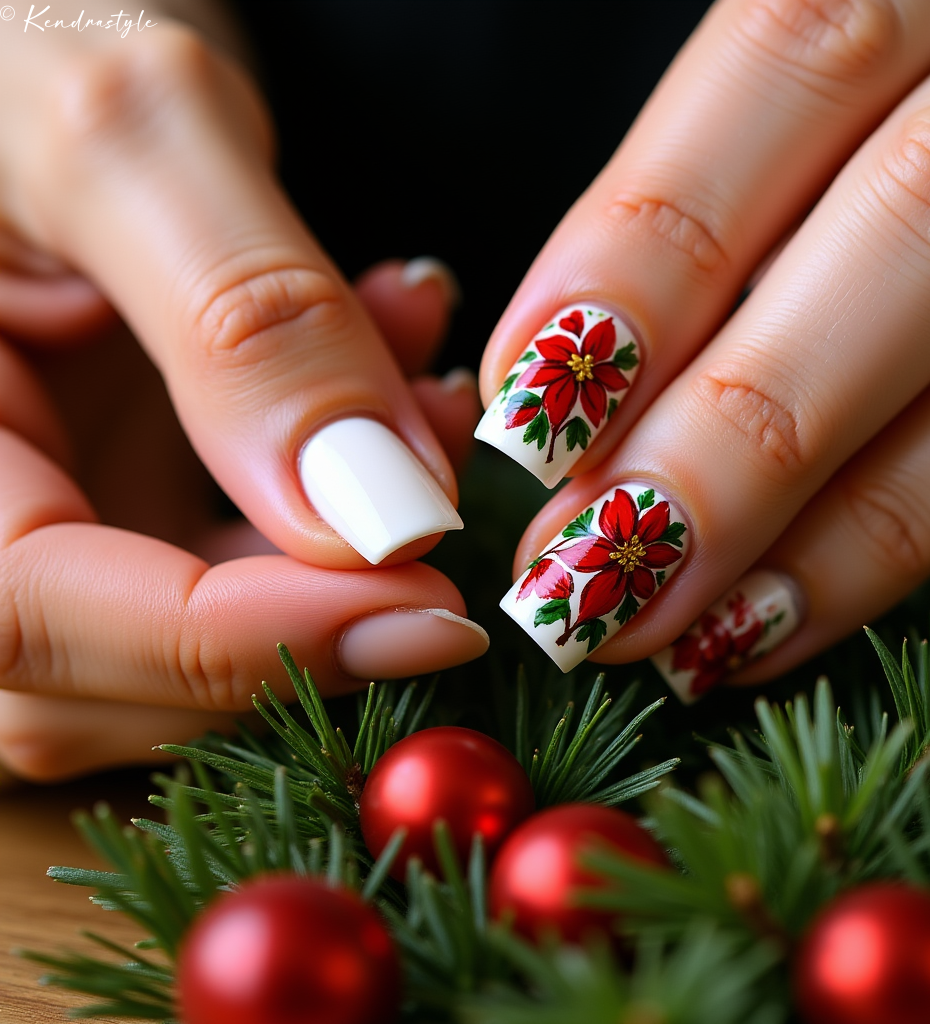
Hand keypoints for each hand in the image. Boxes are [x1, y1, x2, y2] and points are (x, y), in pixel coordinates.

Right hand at [0, 12, 485, 779]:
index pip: (29, 616)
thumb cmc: (17, 25)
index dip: (241, 642)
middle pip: (113, 669)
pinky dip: (328, 507)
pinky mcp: (98, 500)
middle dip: (312, 612)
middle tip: (443, 498)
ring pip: (189, 636)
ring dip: (339, 553)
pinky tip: (391, 388)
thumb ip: (246, 322)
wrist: (24, 31)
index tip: (431, 608)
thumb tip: (376, 517)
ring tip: (424, 396)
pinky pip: (227, 562)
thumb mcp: (130, 131)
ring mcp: (26, 514)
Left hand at [475, 0, 929, 697]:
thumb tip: (566, 369)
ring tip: (669, 635)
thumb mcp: (864, 40)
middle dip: (735, 427)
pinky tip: (791, 610)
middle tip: (571, 575)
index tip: (522, 404)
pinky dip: (916, 533)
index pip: (803, 57)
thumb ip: (739, 167)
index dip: (652, 245)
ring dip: (832, 525)